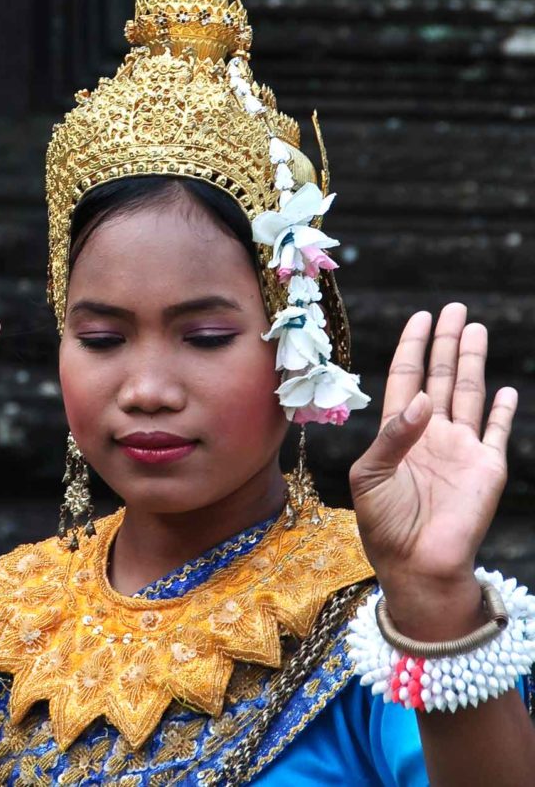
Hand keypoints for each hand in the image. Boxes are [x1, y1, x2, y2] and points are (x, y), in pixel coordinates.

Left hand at [349, 303, 516, 637]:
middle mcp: (432, 434)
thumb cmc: (383, 525)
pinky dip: (504, 411)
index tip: (419, 317)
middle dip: (445, 342)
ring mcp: (461, 449)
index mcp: (398, 432)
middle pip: (442, 376)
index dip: (412, 347)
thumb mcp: (369, 476)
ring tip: (474, 328)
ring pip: (470, 393)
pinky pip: (498, 432)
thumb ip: (392, 435)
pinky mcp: (487, 468)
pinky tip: (506, 389)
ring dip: (472, 361)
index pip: (407, 377)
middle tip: (453, 308)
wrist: (416, 567)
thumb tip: (423, 398)